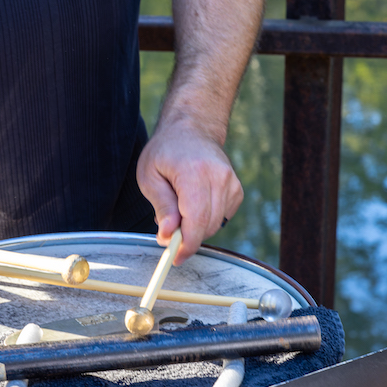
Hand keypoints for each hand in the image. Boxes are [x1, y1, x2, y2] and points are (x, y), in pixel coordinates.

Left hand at [137, 119, 242, 264]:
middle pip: (208, 225)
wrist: (192, 129)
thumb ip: (161, 207)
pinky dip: (208, 219)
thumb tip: (167, 236)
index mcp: (194, 172)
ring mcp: (231, 182)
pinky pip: (223, 217)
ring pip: (217, 224)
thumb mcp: (150, 177)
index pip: (197, 219)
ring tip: (179, 208)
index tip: (175, 257)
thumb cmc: (166, 152)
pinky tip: (195, 202)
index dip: (187, 244)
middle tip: (169, 233)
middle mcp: (219, 177)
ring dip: (197, 227)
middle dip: (188, 238)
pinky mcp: (237, 189)